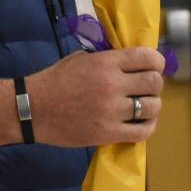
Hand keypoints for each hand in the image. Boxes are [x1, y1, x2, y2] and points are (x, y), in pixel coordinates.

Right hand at [27, 47, 164, 146]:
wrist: (33, 109)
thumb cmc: (56, 80)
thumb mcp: (83, 58)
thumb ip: (109, 58)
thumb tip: (134, 61)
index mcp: (106, 63)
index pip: (148, 57)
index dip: (157, 62)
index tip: (154, 67)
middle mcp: (112, 85)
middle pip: (154, 82)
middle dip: (154, 84)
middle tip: (146, 88)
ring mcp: (111, 111)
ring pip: (152, 107)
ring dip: (152, 106)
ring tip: (144, 106)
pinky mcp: (107, 133)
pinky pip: (142, 131)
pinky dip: (147, 126)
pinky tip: (141, 122)